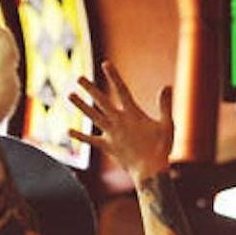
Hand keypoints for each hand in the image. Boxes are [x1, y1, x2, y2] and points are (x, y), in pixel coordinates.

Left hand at [68, 61, 173, 180]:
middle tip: (78, 77)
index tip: (106, 64)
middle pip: (101, 101)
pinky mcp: (107, 147)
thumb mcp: (167, 125)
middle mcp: (119, 121)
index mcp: (133, 114)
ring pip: (93, 116)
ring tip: (70, 95)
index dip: (113, 76)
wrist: (150, 170)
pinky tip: (68, 131)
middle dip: (90, 88)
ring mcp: (111, 134)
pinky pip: (91, 140)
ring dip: (81, 106)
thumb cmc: (161, 148)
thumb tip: (167, 86)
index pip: (122, 90)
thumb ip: (165, 105)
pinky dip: (80, 136)